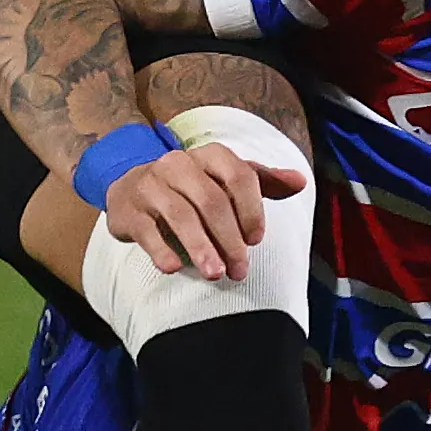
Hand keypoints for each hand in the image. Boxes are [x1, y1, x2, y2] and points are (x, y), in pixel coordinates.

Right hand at [102, 140, 305, 281]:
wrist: (131, 190)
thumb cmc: (191, 189)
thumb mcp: (225, 180)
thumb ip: (263, 180)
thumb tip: (301, 182)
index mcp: (209, 155)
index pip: (239, 175)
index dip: (251, 209)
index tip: (256, 240)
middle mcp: (178, 164)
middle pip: (211, 200)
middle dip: (229, 239)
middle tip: (240, 270)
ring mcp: (151, 184)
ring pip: (180, 215)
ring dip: (200, 247)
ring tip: (215, 274)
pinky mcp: (130, 209)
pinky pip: (147, 230)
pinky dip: (162, 250)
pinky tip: (175, 268)